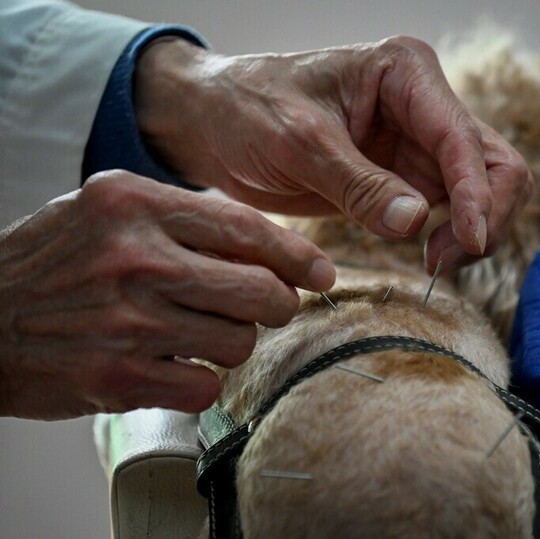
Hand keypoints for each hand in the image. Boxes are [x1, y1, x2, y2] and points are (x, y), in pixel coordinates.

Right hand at [0, 171, 334, 419]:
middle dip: (276, 305)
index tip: (321, 272)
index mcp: (133, 202)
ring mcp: (126, 319)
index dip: (295, 255)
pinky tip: (174, 365)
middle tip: (266, 308)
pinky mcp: (118, 375)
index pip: (245, 227)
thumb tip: (265, 244)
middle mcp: (133, 256)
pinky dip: (200, 380)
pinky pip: (205, 385)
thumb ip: (181, 218)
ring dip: (233, 343)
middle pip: (258, 290)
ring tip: (201, 334)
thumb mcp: (107, 211)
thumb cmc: (52, 264)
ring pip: (239, 342)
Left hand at [134, 37, 532, 270]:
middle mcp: (424, 104)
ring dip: (475, 231)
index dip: (475, 193)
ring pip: (484, 191)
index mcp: (405, 72)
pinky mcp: (407, 177)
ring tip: (432, 262)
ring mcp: (420, 143)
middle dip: (486, 214)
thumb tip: (417, 223)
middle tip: (444, 259)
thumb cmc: (246, 110)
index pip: (462, 137)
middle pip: (496, 162)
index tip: (466, 241)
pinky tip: (426, 257)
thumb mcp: (297, 144)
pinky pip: (453, 211)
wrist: (213, 124)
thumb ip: (359, 184)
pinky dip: (453, 237)